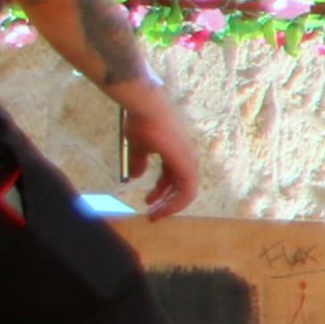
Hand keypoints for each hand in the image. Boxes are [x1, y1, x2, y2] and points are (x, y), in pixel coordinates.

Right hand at [109, 79, 202, 218]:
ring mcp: (189, 161)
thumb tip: (135, 176)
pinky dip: (175, 202)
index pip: (174, 179)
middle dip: (166, 203)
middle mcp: (187, 159)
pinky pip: (186, 191)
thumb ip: (139, 162)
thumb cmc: (142, 123)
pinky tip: (161, 208)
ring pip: (185, 192)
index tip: (148, 203)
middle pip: (181, 188)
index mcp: (177, 155)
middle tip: (152, 214)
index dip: (162, 193)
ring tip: (153, 215)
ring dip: (169, 206)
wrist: (146, 109)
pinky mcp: (187, 164)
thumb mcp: (138, 147)